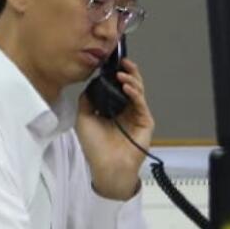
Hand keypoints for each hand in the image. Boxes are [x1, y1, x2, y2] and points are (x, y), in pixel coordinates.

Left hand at [74, 58, 155, 200]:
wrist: (106, 166)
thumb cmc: (95, 147)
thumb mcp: (84, 119)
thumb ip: (87, 100)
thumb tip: (90, 84)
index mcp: (112, 108)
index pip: (116, 86)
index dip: (114, 74)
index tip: (110, 63)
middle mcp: (125, 109)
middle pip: (130, 85)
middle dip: (127, 72)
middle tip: (123, 62)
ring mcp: (136, 115)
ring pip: (138, 91)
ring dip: (131, 80)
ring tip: (122, 74)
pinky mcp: (145, 122)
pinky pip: (141, 103)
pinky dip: (135, 93)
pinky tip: (127, 87)